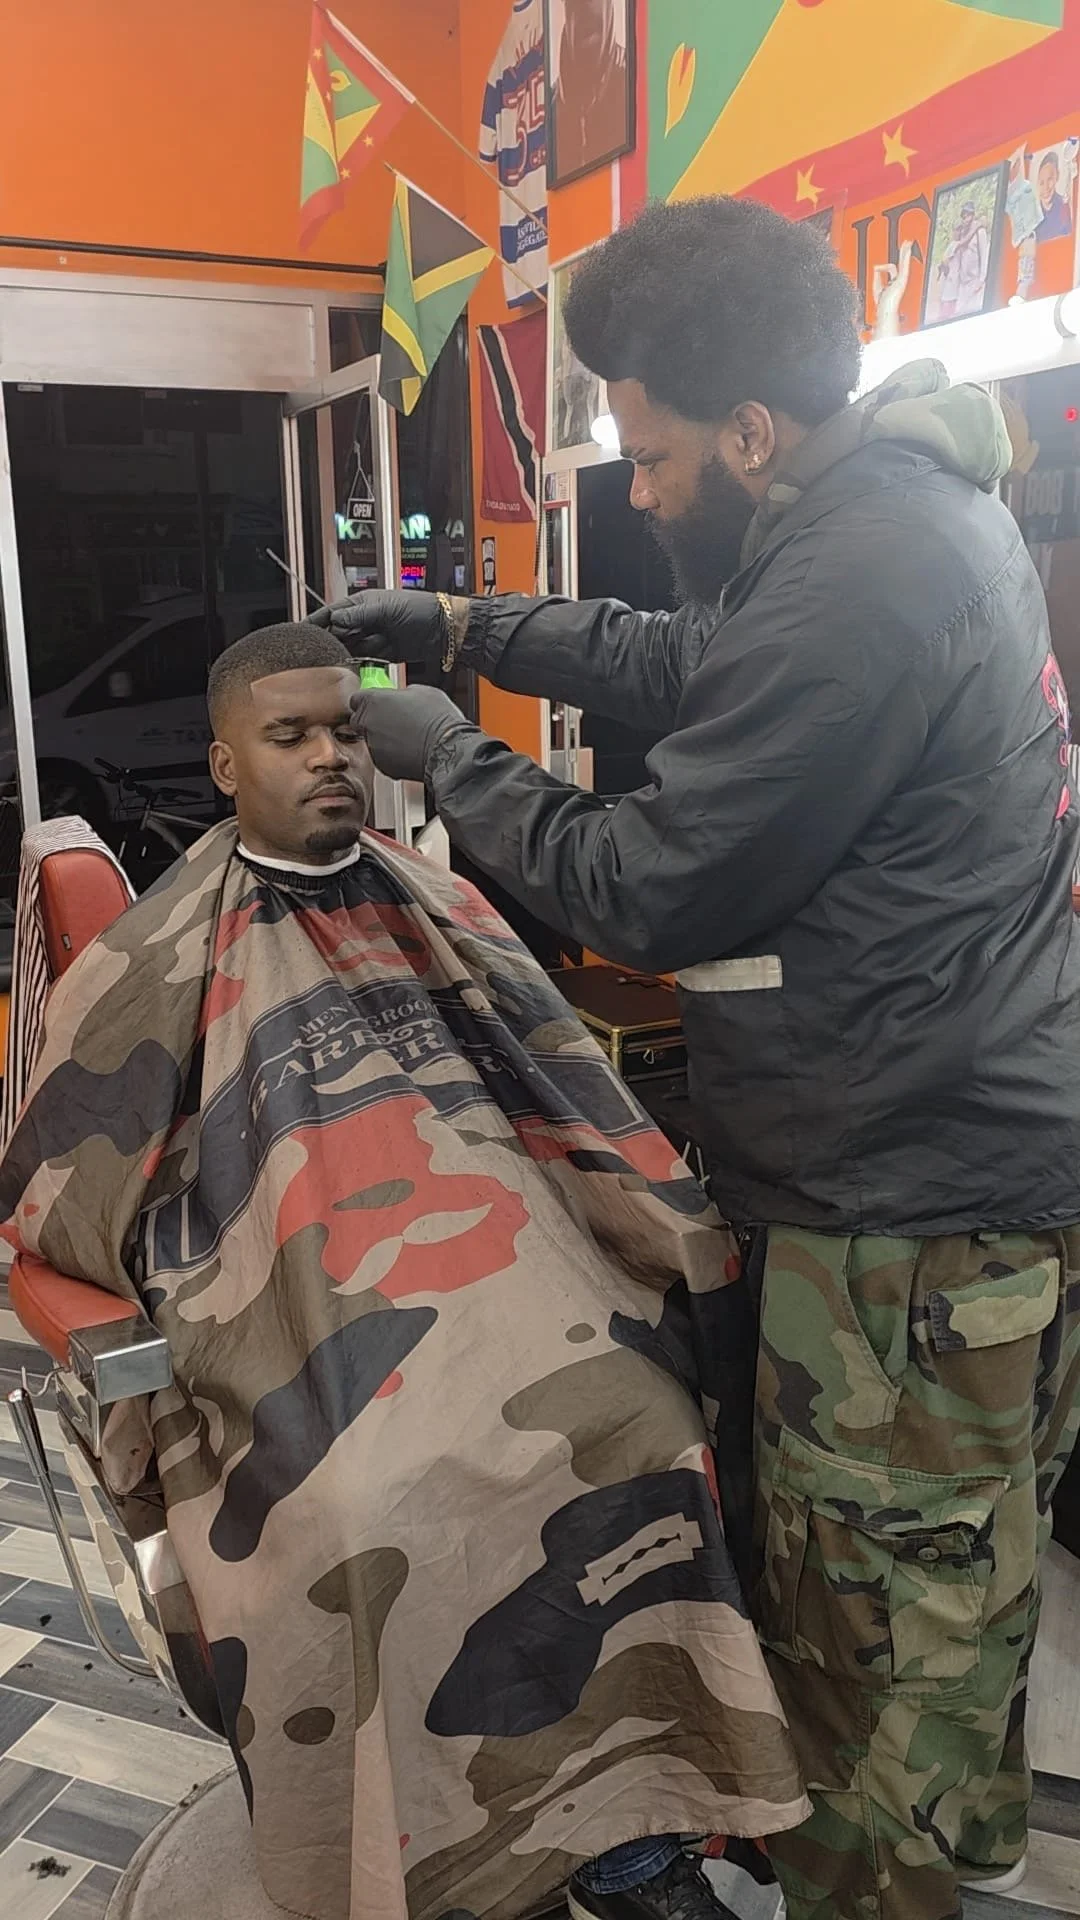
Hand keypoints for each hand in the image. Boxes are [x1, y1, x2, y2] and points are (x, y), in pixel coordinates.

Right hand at [309, 589, 446, 664]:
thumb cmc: (418, 610)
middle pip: (337, 633)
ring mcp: (372, 638)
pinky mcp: (382, 655)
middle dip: (327, 643)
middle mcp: (364, 621)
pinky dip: (357, 665)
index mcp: (361, 604)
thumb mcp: (385, 609)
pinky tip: (348, 670)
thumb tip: (334, 620)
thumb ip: (358, 615)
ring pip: (348, 649)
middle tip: (314, 655)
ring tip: (330, 665)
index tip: (300, 633)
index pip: (331, 613)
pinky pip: (363, 661)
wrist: (443, 630)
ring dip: (341, 656)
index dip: (315, 623)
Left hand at [351, 685, 472, 783]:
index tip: (379, 702)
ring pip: (372, 741)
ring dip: (384, 738)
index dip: (369, 701)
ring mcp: (373, 746)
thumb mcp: (421, 691)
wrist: (447, 749)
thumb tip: (401, 697)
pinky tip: (409, 749)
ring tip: (407, 736)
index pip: (356, 699)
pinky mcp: (383, 766)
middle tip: (393, 719)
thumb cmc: (438, 719)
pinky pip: (383, 757)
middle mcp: (368, 724)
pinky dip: (392, 754)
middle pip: (360, 721)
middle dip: (373, 720)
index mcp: (373, 701)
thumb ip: (401, 694)